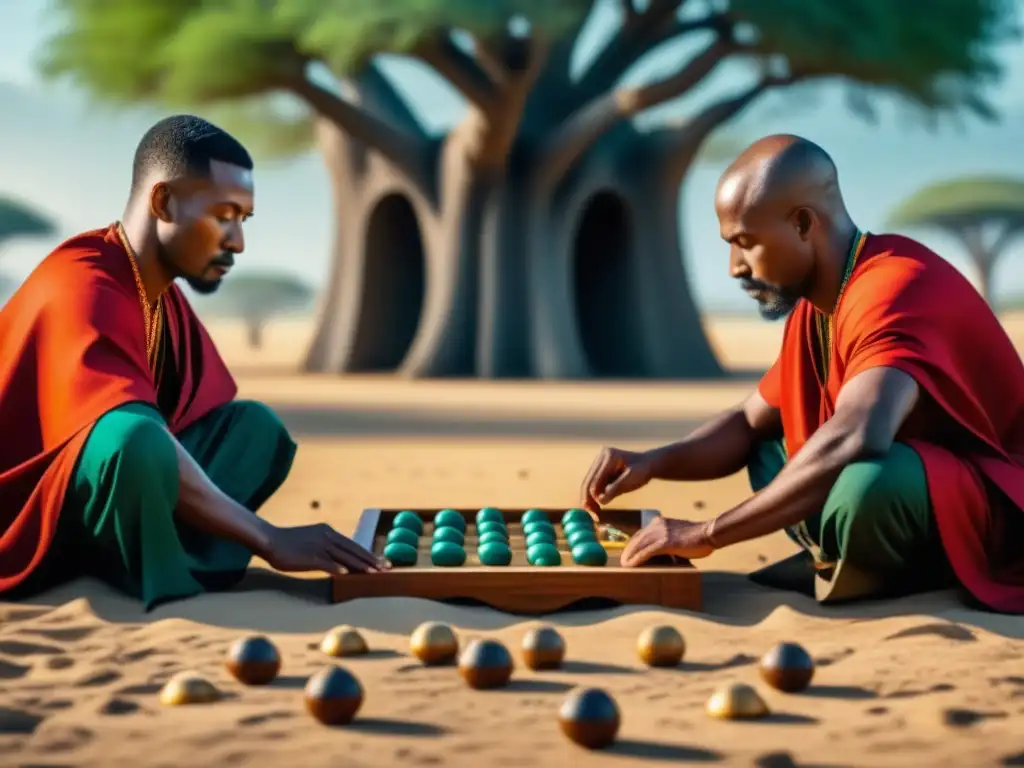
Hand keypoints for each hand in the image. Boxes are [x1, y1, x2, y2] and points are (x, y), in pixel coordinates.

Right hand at [264, 523, 388, 575]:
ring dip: (360, 565)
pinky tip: (346, 574)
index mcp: (329, 532)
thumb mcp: (312, 540)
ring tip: (374, 573)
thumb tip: (340, 560)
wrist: (269, 539)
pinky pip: (326, 563)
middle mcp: (327, 537)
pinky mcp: (309, 556)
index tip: (383, 562)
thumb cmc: (289, 543)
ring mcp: (319, 546)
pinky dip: (336, 568)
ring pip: (344, 556)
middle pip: (354, 550)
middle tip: (388, 568)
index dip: (370, 554)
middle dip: (372, 560)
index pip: (354, 545)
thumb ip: (327, 547)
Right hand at [580, 446, 656, 516]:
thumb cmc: (642, 471)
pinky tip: (596, 506)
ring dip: (589, 499)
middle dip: (588, 499)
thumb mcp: (632, 480)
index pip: (595, 480)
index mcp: (609, 456)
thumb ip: (616, 488)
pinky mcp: (598, 467)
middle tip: (593, 516)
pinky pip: (592, 483)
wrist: (648, 464)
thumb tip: (600, 500)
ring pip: (587, 483)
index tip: (596, 512)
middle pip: (587, 481)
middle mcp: (600, 456)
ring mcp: (598, 460)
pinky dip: (593, 495)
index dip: (594, 496)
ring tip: (594, 513)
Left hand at [619, 516, 714, 566]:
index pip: (641, 533)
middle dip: (628, 550)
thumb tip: (660, 553)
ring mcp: (661, 533)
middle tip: (623, 561)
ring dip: (630, 556)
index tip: (628, 553)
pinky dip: (638, 559)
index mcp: (660, 522)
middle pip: (637, 538)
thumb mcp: (677, 535)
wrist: (708, 533)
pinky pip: (647, 552)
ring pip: (640, 545)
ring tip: (625, 565)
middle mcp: (658, 525)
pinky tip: (632, 565)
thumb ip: (667, 539)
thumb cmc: (697, 537)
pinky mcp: (666, 542)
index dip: (633, 544)